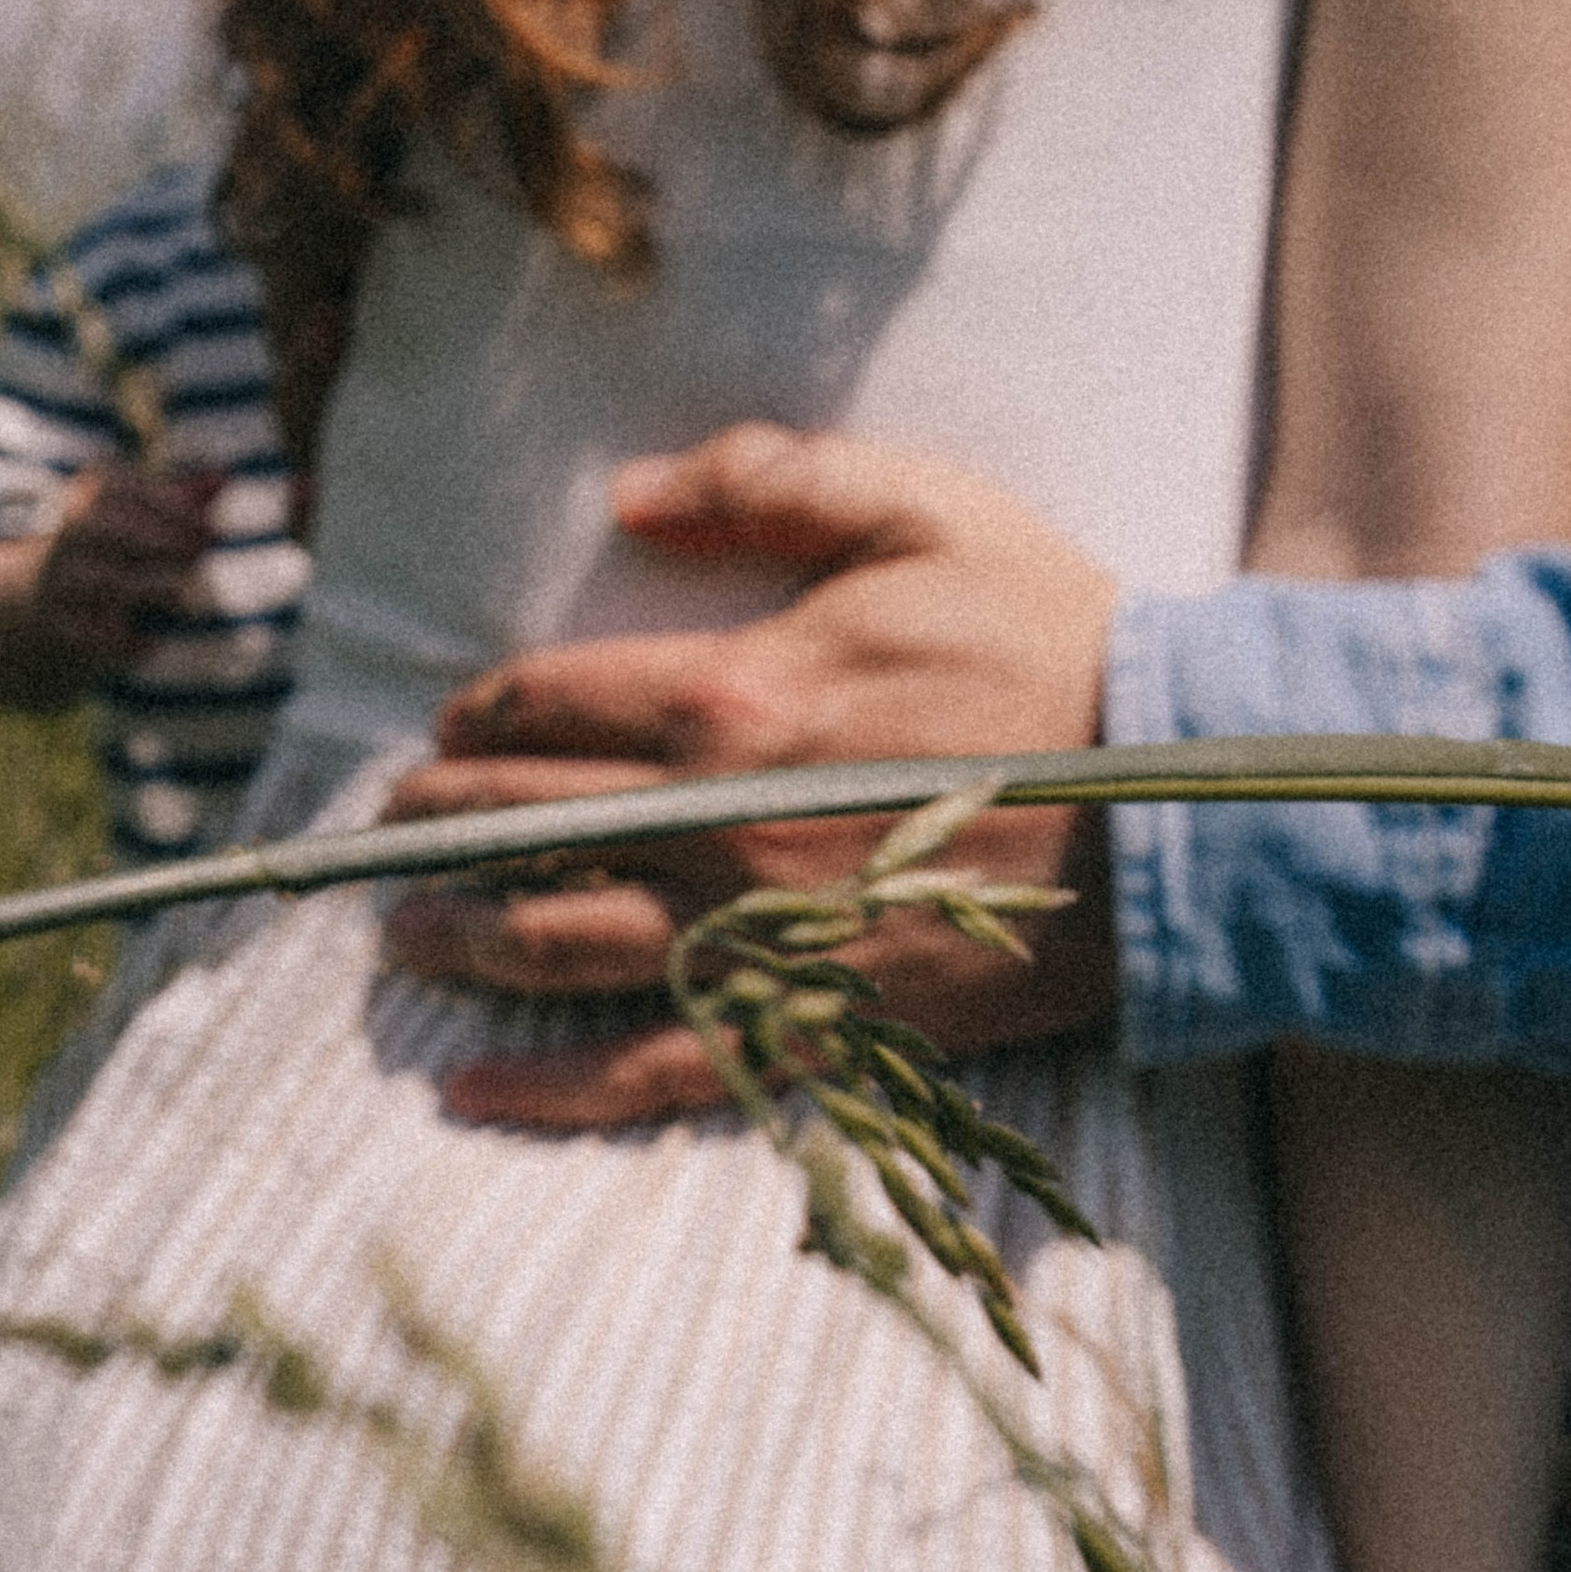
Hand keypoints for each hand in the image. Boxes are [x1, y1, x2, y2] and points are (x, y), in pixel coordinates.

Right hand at [0, 467, 222, 709]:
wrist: (48, 597)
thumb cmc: (118, 548)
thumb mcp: (146, 516)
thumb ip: (184, 498)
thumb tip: (224, 476)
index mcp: (87, 496)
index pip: (118, 488)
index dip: (166, 505)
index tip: (208, 525)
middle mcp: (67, 534)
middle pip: (101, 527)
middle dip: (155, 538)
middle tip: (200, 552)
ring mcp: (58, 578)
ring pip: (97, 579)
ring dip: (144, 586)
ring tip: (182, 596)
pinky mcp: (56, 621)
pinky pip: (85, 631)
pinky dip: (120, 639)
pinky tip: (153, 643)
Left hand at [378, 425, 1119, 1128]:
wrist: (1182, 802)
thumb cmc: (1056, 645)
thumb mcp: (923, 511)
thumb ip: (770, 480)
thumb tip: (630, 495)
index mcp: (734, 693)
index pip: (544, 703)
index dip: (477, 716)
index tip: (451, 729)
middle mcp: (718, 824)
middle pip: (521, 823)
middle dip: (433, 825)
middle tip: (388, 831)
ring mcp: (757, 935)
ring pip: (553, 944)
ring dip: (455, 940)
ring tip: (402, 935)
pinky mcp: (810, 1023)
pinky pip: (648, 1067)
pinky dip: (545, 1090)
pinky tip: (470, 1091)